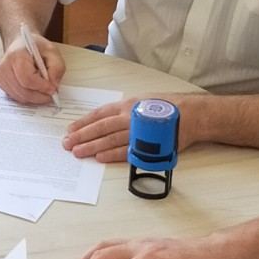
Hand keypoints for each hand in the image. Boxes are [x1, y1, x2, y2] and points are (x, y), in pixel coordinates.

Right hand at [0, 32, 65, 104]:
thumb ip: (56, 67)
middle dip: (39, 96)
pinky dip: (27, 97)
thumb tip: (53, 85)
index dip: (41, 87)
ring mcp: (1, 76)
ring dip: (34, 98)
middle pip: (23, 91)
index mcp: (17, 55)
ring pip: (19, 97)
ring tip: (43, 91)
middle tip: (51, 95)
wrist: (21, 44)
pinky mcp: (1, 84)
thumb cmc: (36, 47)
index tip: (53, 89)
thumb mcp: (52, 52)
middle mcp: (5, 66)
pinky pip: (16, 97)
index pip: (27, 78)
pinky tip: (34, 90)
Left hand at [63, 94, 198, 162]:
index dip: (83, 122)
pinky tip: (100, 157)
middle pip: (100, 127)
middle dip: (81, 136)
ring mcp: (137, 131)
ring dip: (92, 146)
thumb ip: (124, 110)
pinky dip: (112, 154)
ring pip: (109, 140)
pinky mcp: (147, 145)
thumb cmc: (167, 107)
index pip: (99, 114)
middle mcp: (129, 117)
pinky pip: (126, 151)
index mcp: (126, 105)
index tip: (69, 129)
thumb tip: (106, 119)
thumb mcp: (141, 101)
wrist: (191, 115)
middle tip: (67, 143)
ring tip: (78, 152)